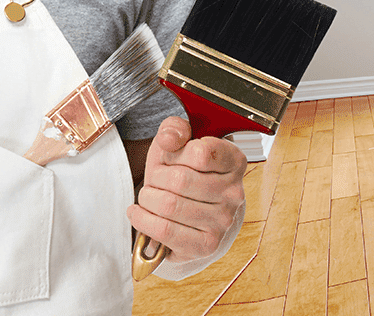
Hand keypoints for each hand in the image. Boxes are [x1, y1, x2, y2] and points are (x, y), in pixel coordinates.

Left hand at [126, 116, 246, 262]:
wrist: (193, 213)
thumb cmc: (185, 172)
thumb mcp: (179, 144)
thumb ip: (174, 129)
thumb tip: (169, 139)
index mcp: (235, 161)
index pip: (201, 153)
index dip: (175, 153)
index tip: (170, 157)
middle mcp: (235, 192)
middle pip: (180, 180)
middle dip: (156, 178)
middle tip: (154, 179)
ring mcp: (223, 221)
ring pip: (170, 206)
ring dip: (147, 199)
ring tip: (147, 196)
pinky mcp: (207, 244)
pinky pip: (165, 231)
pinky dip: (143, 220)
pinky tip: (138, 213)